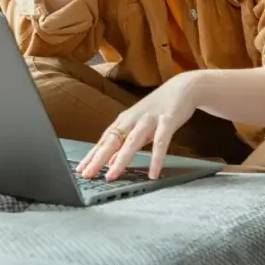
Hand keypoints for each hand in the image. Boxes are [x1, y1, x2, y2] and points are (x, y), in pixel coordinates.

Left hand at [76, 72, 199, 180]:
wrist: (182, 88)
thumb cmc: (158, 108)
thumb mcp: (138, 126)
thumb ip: (126, 143)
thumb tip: (111, 161)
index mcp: (124, 121)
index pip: (104, 140)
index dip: (92, 155)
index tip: (81, 170)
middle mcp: (133, 120)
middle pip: (112, 141)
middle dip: (98, 158)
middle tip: (87, 174)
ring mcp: (149, 120)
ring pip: (132, 141)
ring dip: (121, 159)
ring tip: (112, 175)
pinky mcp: (167, 121)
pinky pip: (161, 143)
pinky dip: (156, 158)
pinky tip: (153, 173)